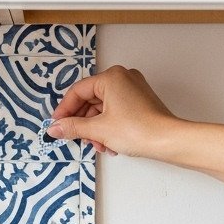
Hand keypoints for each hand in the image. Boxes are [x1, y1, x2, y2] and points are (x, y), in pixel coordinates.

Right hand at [47, 65, 178, 156]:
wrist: (168, 141)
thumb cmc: (137, 130)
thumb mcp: (98, 129)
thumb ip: (73, 127)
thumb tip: (54, 128)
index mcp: (111, 77)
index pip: (78, 91)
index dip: (64, 110)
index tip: (56, 125)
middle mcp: (123, 78)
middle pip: (91, 100)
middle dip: (83, 123)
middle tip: (75, 138)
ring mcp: (133, 89)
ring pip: (103, 108)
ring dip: (96, 129)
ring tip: (97, 146)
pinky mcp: (140, 102)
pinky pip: (116, 111)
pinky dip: (109, 127)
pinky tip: (109, 144)